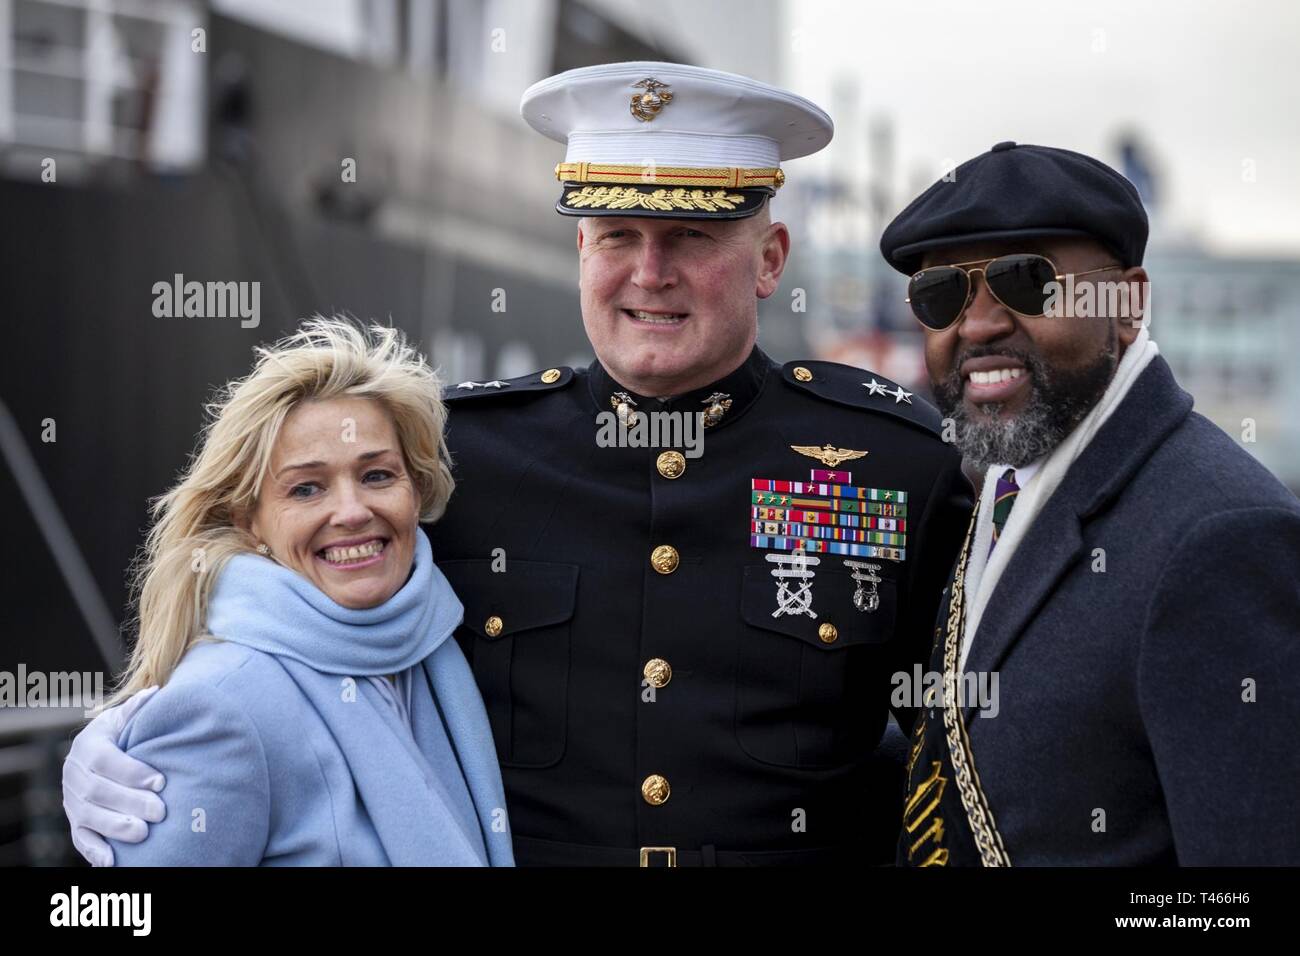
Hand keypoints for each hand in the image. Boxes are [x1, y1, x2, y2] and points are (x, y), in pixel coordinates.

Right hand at [62, 686, 167, 865]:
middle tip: (160, 811)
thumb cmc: (123, 734)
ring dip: (115, 826)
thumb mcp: (126, 719)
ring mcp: (72, 800)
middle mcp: (74, 773)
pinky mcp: (74, 822)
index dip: (132, 772)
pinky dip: (94, 850)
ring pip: (89, 816)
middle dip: (130, 802)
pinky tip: (112, 860)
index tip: (161, 781)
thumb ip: (138, 711)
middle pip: (98, 791)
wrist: (97, 753)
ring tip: (144, 833)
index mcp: (88, 745)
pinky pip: (80, 838)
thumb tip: (155, 694)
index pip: (106, 760)